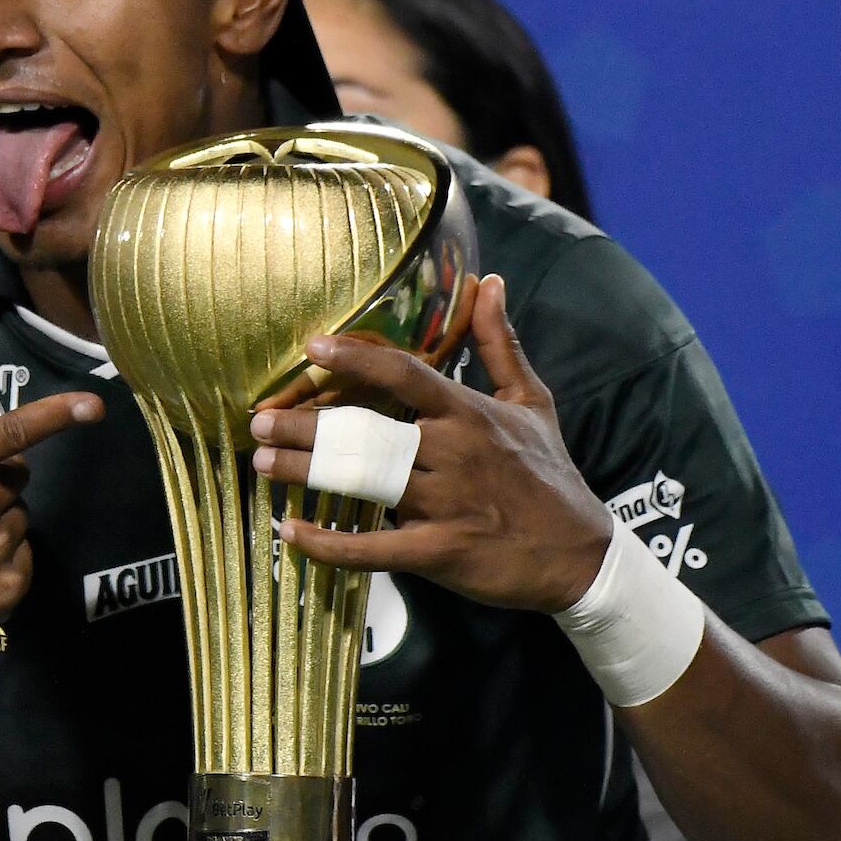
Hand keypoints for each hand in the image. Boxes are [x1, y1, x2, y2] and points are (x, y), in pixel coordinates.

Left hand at [248, 274, 611, 612]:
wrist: (583, 557)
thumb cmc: (549, 475)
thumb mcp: (534, 403)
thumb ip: (499, 344)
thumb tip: (490, 282)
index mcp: (470, 414)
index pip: (406, 375)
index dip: (356, 359)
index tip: (311, 347)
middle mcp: (455, 454)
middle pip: (369, 432)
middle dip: (308, 426)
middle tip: (257, 420)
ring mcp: (448, 505)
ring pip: (365, 483)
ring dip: (307, 473)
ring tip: (262, 464)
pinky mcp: (442, 553)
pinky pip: (374, 549)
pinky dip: (329, 544)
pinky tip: (292, 532)